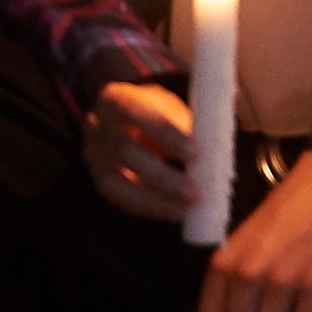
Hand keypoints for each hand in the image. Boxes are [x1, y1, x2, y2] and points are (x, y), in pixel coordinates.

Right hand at [83, 81, 196, 220]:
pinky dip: (150, 208)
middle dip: (162, 176)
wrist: (126, 118)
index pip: (137, 113)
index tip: (195, 153)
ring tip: (188, 207)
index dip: (165, 134)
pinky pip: (120, 199)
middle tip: (195, 192)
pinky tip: (176, 213)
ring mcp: (93, 157)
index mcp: (117, 98)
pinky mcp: (99, 180)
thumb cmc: (159, 110)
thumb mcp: (173, 105)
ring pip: (116, 183)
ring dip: (156, 200)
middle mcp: (97, 128)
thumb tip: (217, 150)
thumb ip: (190, 123)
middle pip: (125, 153)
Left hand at [200, 151, 311, 311]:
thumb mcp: (247, 238)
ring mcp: (281, 280)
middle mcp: (247, 273)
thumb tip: (232, 307)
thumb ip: (234, 274)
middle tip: (267, 307)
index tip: (242, 311)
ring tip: (289, 304)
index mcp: (224, 262)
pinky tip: (309, 307)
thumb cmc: (290, 206)